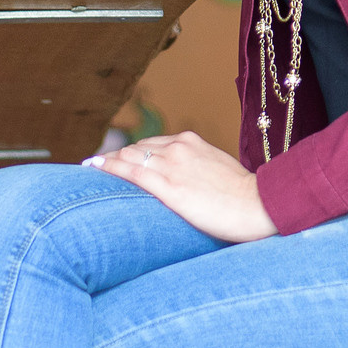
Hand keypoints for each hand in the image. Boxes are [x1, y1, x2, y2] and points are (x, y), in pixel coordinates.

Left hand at [86, 131, 274, 241]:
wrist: (258, 204)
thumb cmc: (243, 195)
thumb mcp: (217, 171)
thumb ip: (196, 169)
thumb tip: (184, 181)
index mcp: (190, 142)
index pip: (150, 144)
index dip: (131, 153)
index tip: (117, 160)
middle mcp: (178, 147)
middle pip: (135, 148)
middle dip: (115, 158)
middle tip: (95, 167)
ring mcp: (173, 165)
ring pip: (129, 157)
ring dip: (107, 163)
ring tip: (89, 168)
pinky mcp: (169, 187)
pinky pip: (132, 173)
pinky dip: (110, 169)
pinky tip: (95, 169)